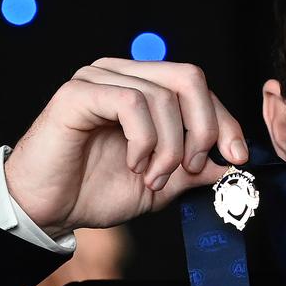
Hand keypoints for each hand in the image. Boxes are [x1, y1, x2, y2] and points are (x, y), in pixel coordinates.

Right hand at [3, 58, 248, 237]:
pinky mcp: (78, 94)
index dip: (225, 121)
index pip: (198, 88)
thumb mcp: (162, 186)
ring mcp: (99, 80)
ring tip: (153, 177)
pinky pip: (131, 103)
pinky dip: (143, 141)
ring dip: (168, 148)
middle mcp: (123, 75)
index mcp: (144, 90)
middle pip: (189, 78)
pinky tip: (134, 164)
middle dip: (205, 127)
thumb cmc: (95, 192)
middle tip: (194, 167)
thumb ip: (195, 171)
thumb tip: (234, 164)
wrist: (48, 209)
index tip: (237, 157)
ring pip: (163, 96)